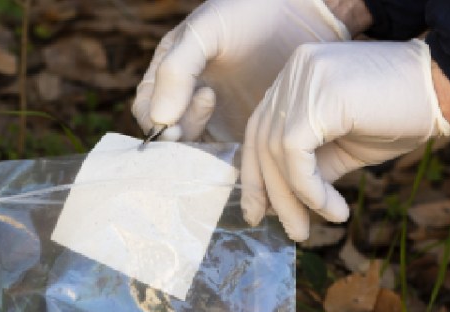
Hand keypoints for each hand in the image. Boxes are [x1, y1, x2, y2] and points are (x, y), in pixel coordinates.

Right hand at [131, 0, 355, 142]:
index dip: (156, 120)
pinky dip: (224, 156)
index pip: (146, 110)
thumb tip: (159, 119)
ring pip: (192, 151)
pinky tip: (241, 132)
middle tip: (208, 103)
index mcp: (169, 74)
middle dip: (180, 133)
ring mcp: (214, 120)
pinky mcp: (239, 134)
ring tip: (225, 105)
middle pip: (166, 137)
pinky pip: (222, 158)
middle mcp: (186, 101)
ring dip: (201, 145)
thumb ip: (177, 70)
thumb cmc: (250, 14)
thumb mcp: (207, 30)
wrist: (303, 16)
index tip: (180, 113)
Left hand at [241, 39, 449, 241]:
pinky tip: (333, 209)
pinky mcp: (320, 97)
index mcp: (295, 76)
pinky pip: (296, 154)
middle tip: (291, 232)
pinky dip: (309, 190)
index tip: (260, 212)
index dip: (256, 174)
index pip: (260, 129)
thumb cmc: (399, 115)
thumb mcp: (343, 147)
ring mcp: (304, 79)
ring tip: (312, 227)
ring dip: (293, 199)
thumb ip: (309, 165)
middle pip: (263, 141)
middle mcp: (294, 71)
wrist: (445, 88)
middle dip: (271, 193)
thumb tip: (280, 202)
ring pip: (276, 151)